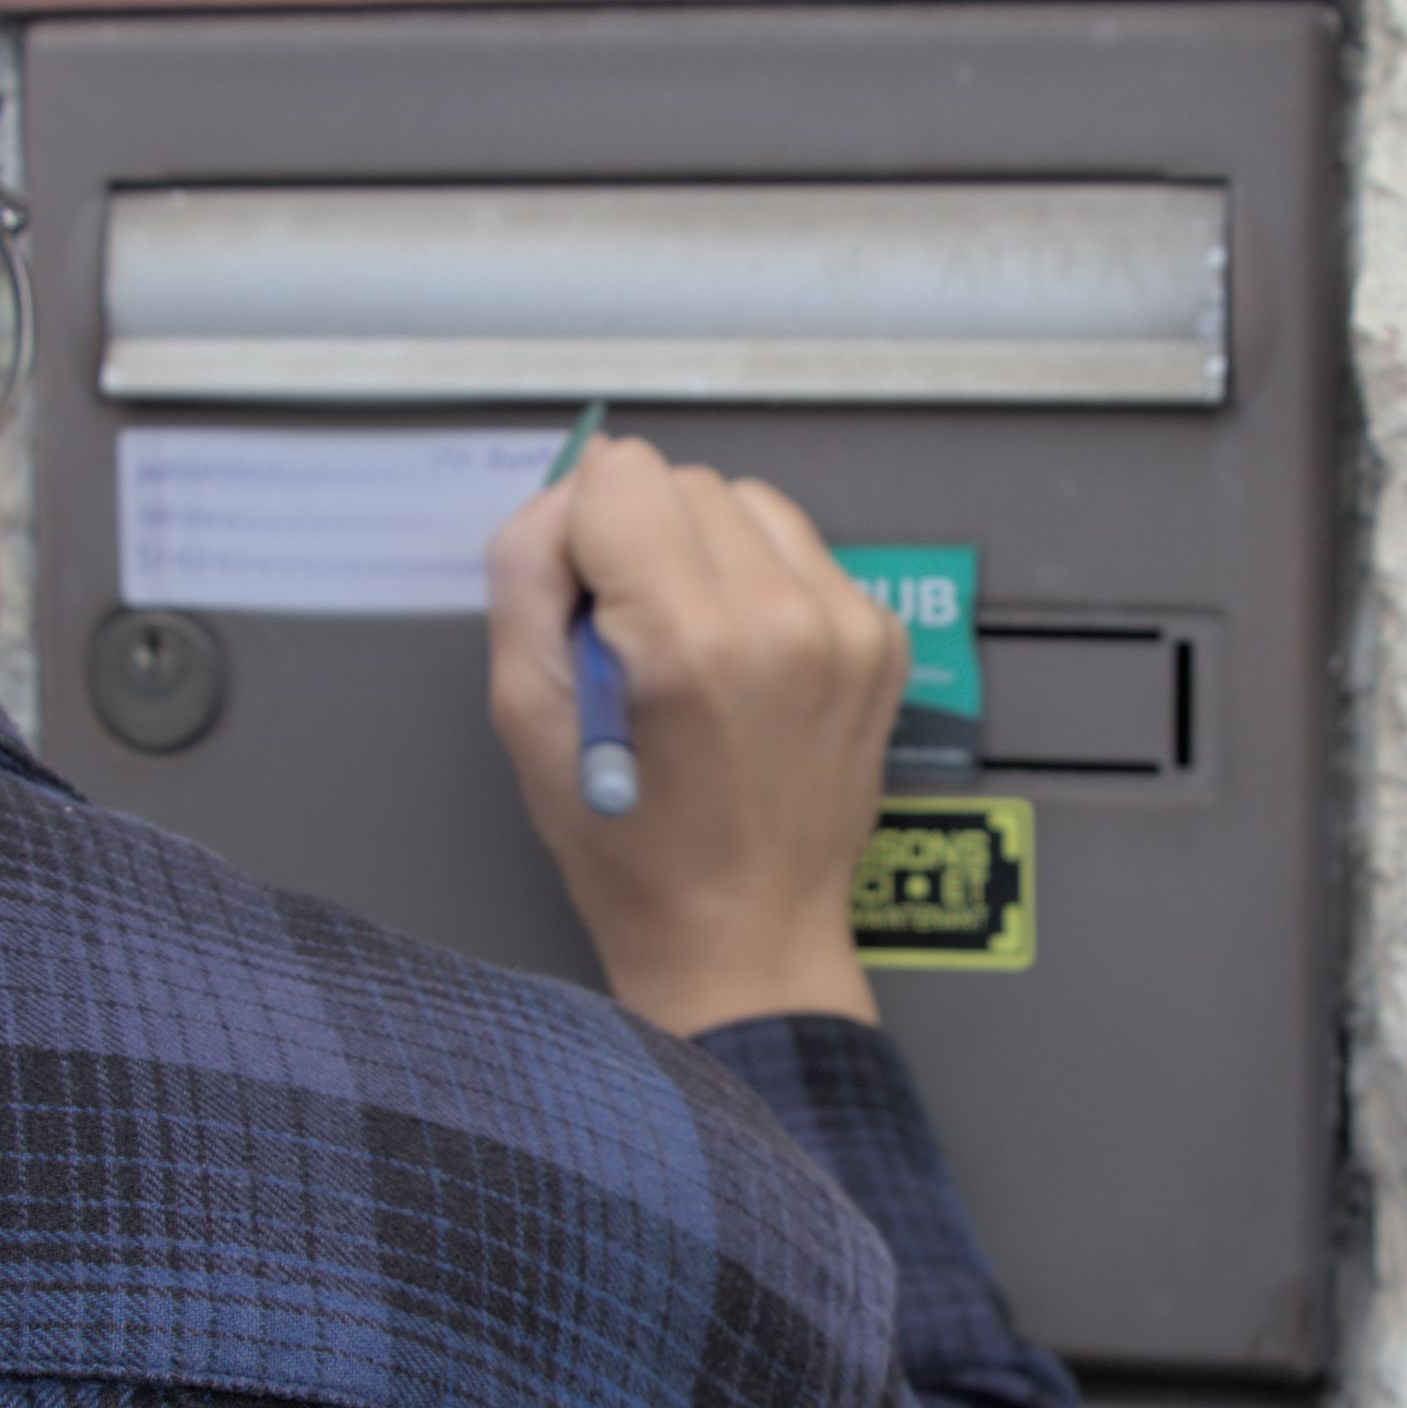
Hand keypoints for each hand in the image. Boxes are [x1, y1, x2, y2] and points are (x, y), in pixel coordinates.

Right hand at [485, 433, 906, 1038]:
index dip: (582, 534)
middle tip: (635, 641)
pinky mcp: (881, 640)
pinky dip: (762, 583)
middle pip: (684, 480)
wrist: (744, 933)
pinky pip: (802, 551)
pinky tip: (744, 661)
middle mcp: (783, 619)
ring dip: (706, 551)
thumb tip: (573, 489)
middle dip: (643, 541)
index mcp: (688, 639)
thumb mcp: (524, 712)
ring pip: (748, 502)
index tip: (587, 608)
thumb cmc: (628, 844)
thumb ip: (527, 573)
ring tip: (692, 647)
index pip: (619, 474)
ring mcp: (847, 627)